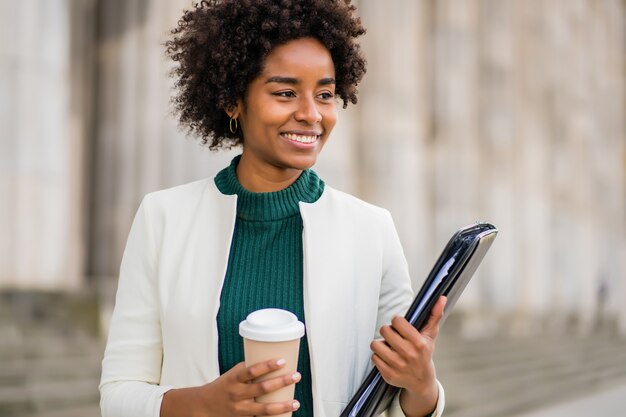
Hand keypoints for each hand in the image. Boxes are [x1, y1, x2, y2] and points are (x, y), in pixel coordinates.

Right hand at [160, 359, 299, 416]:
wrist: (205, 406)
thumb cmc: (224, 385)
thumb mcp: (233, 374)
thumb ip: (250, 369)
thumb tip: (273, 361)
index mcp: (234, 378)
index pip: (252, 370)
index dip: (267, 365)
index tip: (282, 361)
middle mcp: (237, 394)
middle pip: (262, 388)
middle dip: (281, 382)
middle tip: (296, 375)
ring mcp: (241, 408)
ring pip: (264, 409)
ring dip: (282, 405)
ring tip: (296, 402)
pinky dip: (274, 416)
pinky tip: (286, 414)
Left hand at [370, 296, 445, 416]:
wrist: (422, 381)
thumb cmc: (424, 354)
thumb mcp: (430, 335)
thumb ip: (434, 315)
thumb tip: (441, 298)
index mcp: (419, 343)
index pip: (397, 321)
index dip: (397, 322)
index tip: (400, 326)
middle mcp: (409, 355)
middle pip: (384, 331)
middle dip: (387, 331)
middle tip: (393, 336)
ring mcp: (398, 366)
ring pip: (376, 344)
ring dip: (380, 344)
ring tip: (388, 346)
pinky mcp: (389, 375)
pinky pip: (374, 357)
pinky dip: (378, 356)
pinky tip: (387, 357)